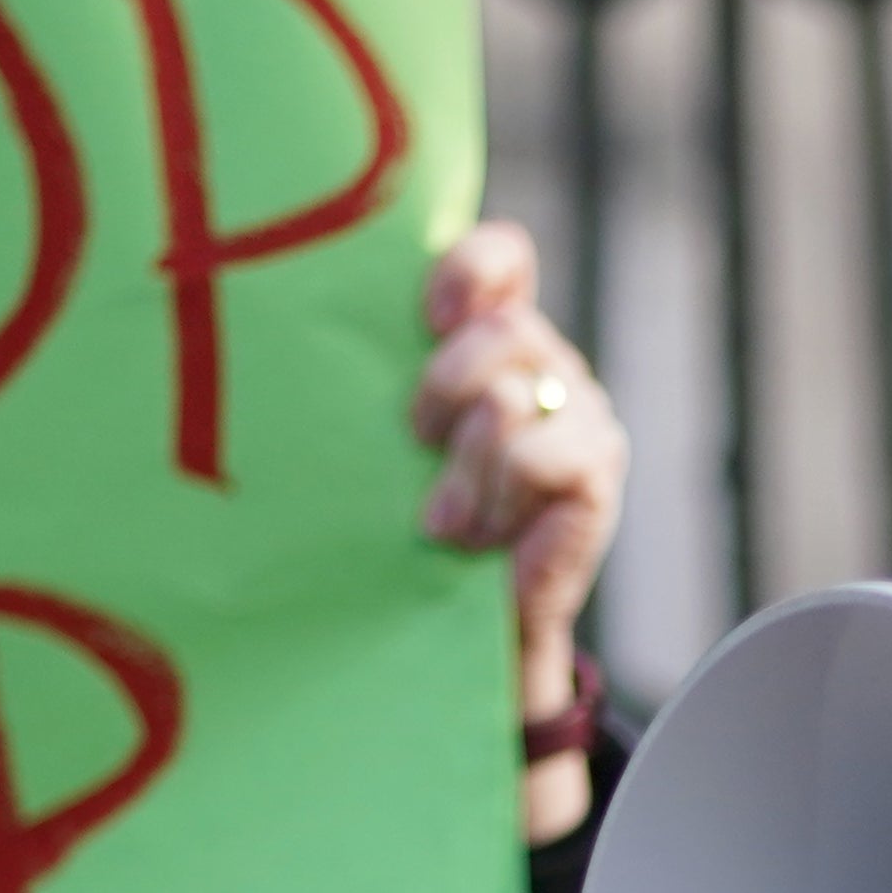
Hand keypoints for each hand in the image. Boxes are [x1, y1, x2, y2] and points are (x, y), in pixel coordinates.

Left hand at [411, 222, 624, 843]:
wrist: (452, 633)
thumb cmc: (400, 525)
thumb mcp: (380, 439)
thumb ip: (373, 375)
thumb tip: (295, 324)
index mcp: (491, 336)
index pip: (502, 259)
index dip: (471, 267)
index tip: (430, 310)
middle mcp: (544, 364)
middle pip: (502, 328)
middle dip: (443, 387)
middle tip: (417, 442)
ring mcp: (580, 416)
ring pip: (512, 398)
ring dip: (466, 466)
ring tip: (444, 519)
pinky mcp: (596, 474)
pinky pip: (548, 456)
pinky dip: (503, 496)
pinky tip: (477, 535)